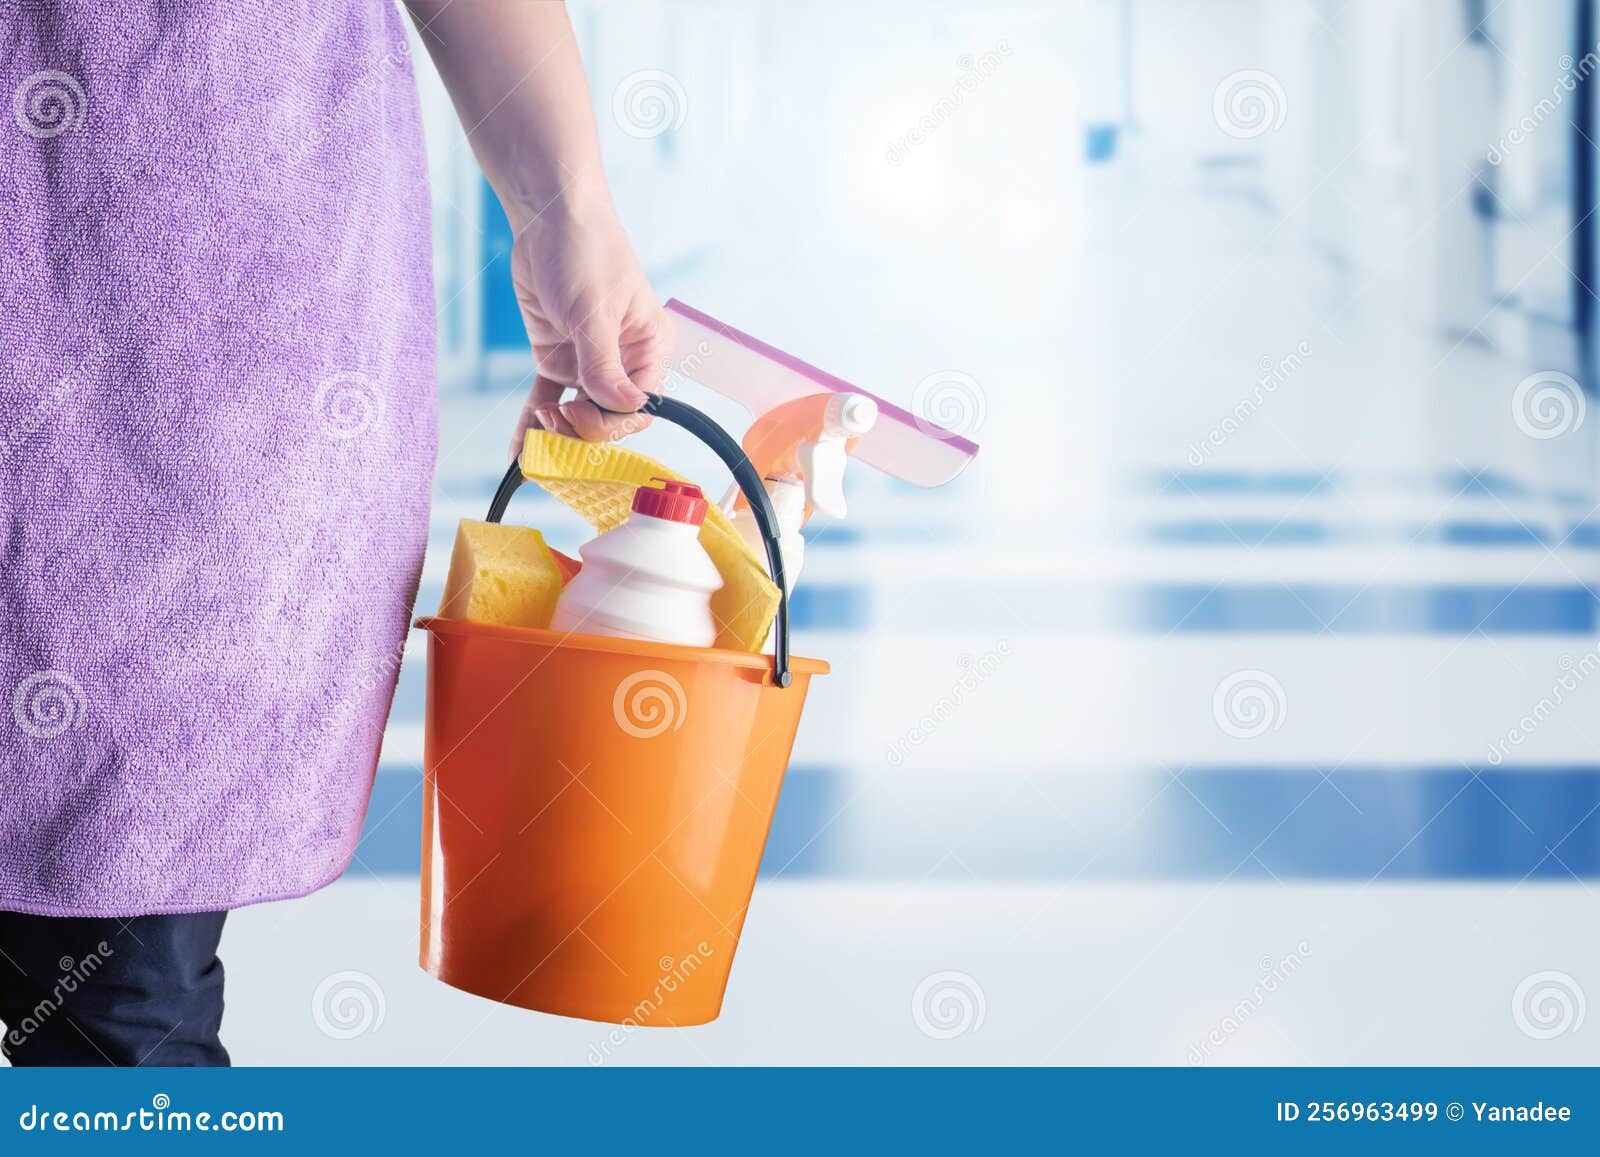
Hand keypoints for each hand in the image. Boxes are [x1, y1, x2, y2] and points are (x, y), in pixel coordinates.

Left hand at [505, 197, 673, 458]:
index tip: (575, 412)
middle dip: (579, 431)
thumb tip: (623, 411)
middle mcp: (624, 361)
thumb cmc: (586, 251)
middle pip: (607, 417)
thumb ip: (604, 366)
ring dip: (554, 432)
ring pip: (577, 414)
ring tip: (532, 439)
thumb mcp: (593, 311)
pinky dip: (532, 421)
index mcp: (648, 350)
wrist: (550, 216)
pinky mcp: (559, 358)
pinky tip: (518, 449)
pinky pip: (549, 397)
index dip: (608, 422)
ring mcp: (589, 362)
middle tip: (549, 423)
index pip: (637, 407)